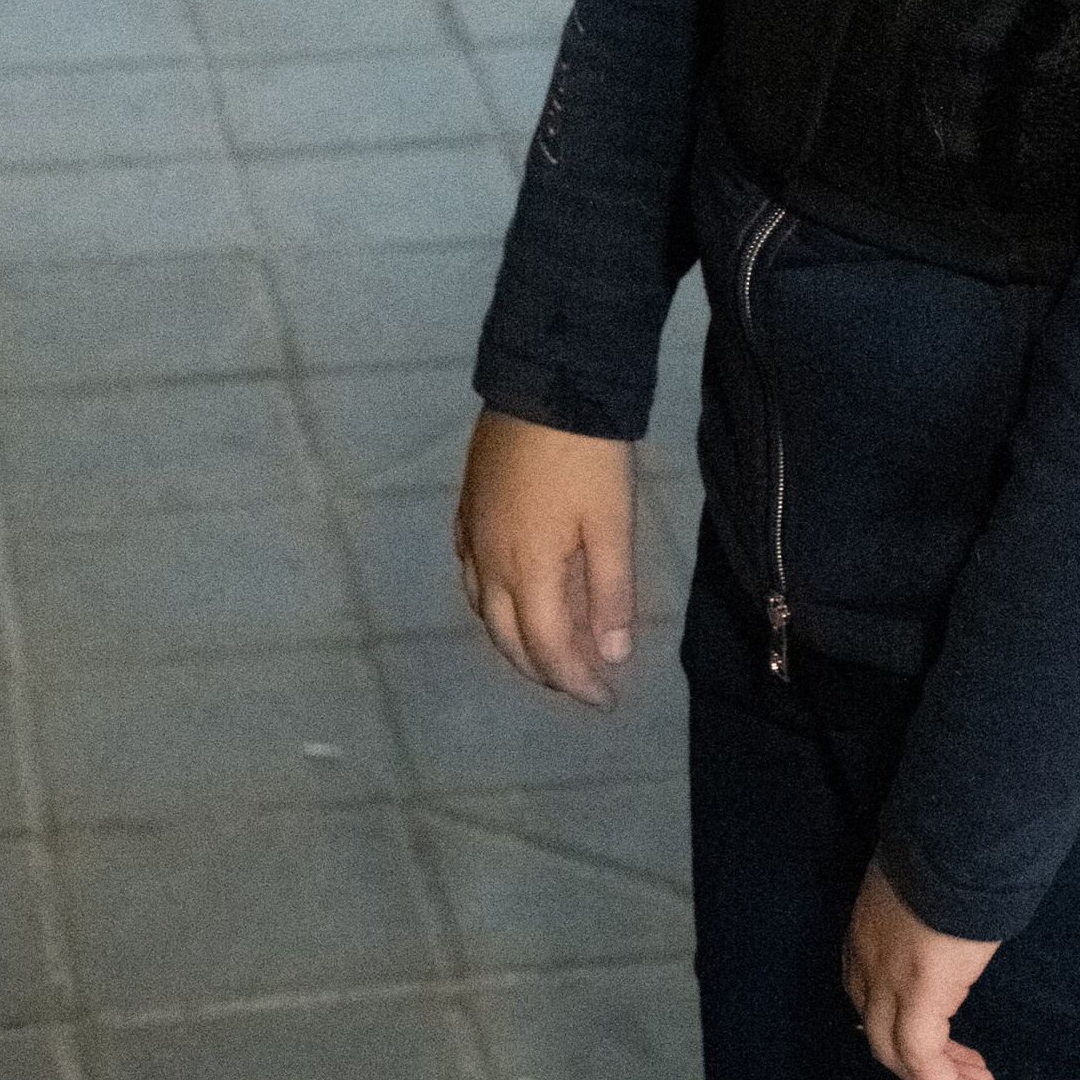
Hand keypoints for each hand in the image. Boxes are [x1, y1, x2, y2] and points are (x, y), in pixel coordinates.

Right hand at [455, 409, 638, 706]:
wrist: (546, 380)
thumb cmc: (588, 454)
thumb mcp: (612, 522)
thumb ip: (611, 592)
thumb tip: (613, 656)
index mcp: (526, 571)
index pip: (547, 648)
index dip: (576, 681)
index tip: (606, 699)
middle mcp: (487, 562)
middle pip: (507, 638)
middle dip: (544, 669)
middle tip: (580, 681)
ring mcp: (471, 534)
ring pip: (483, 610)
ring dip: (514, 639)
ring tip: (550, 648)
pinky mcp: (467, 507)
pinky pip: (471, 576)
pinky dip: (492, 603)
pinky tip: (511, 595)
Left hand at [842, 860, 999, 1079]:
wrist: (958, 833)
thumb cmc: (954, 846)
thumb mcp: (929, 880)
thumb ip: (929, 911)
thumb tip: (953, 924)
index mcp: (866, 929)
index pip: (869, 994)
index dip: (899, 1024)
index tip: (937, 1035)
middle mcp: (866, 960)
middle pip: (881, 1031)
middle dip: (923, 1060)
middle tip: (965, 1072)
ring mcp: (886, 980)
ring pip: (897, 1053)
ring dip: (940, 1078)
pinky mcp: (917, 996)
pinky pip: (923, 1059)